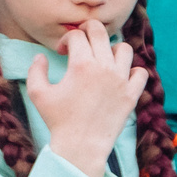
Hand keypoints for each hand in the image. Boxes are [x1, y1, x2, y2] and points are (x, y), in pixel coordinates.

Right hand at [31, 18, 146, 176]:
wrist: (81, 145)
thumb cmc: (58, 119)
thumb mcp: (38, 93)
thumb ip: (36, 70)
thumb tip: (42, 56)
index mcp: (81, 64)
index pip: (76, 35)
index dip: (65, 39)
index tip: (60, 52)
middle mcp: (104, 68)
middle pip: (100, 31)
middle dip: (87, 31)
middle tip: (81, 42)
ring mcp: (122, 80)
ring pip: (124, 48)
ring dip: (111, 49)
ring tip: (101, 59)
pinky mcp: (132, 94)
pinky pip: (140, 72)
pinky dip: (131, 70)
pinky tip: (118, 76)